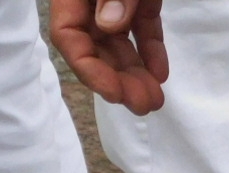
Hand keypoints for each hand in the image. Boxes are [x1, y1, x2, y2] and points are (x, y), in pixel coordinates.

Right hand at [48, 0, 167, 115]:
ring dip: (136, 73)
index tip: (115, 93)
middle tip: (142, 106)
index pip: (67, 36)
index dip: (90, 70)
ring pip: (120, 43)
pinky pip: (143, 26)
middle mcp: (88, 1)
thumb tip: (110, 25)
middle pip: (95, 47)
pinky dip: (151, 49)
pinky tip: (160, 73)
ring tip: (155, 99)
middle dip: (119, 80)